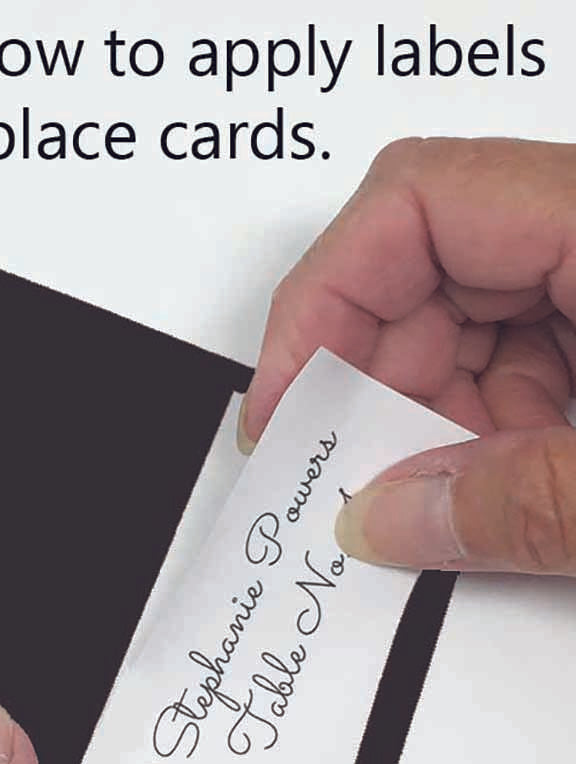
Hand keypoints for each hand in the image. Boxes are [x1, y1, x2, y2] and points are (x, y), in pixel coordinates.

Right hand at [240, 137, 575, 575]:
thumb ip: (515, 504)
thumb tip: (383, 523)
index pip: (413, 204)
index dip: (321, 301)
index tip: (285, 401)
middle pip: (422, 272)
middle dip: (367, 384)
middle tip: (334, 475)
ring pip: (461, 329)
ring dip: (422, 423)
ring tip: (407, 500)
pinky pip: (512, 368)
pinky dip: (479, 435)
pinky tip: (475, 491)